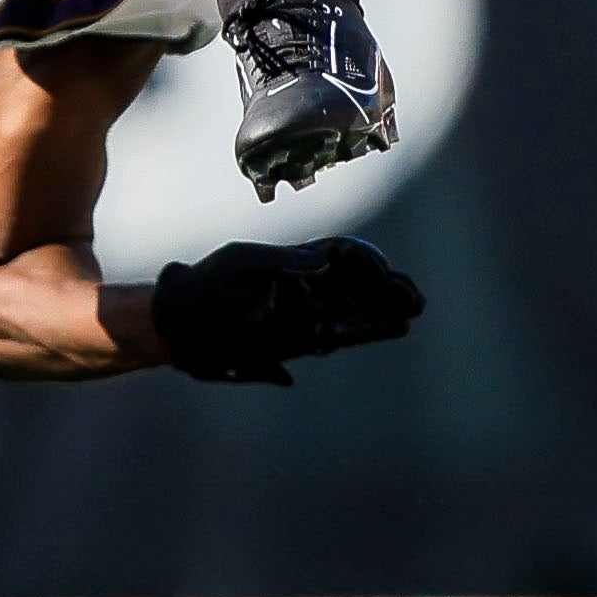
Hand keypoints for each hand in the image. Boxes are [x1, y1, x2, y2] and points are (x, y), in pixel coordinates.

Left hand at [150, 235, 423, 385]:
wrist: (180, 326)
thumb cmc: (206, 285)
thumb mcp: (242, 264)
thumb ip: (284, 261)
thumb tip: (325, 261)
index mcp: (289, 261)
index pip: (338, 255)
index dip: (364, 260)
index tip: (383, 271)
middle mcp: (300, 286)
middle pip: (354, 284)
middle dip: (386, 289)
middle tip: (417, 298)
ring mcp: (300, 314)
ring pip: (352, 311)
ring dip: (383, 312)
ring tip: (414, 312)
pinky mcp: (297, 341)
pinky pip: (338, 336)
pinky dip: (365, 332)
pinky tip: (392, 329)